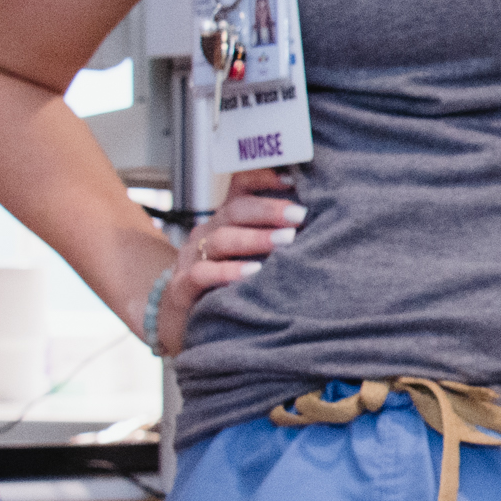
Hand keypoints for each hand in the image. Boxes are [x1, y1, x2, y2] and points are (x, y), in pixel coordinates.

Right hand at [156, 170, 299, 352]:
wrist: (184, 323)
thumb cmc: (230, 286)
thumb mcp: (253, 256)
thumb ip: (278, 237)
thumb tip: (318, 223)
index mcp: (227, 220)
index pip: (241, 186)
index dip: (263, 178)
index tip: (293, 180)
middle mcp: (208, 232)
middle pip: (236, 210)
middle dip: (269, 210)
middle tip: (299, 216)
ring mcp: (192, 258)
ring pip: (221, 239)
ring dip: (255, 238)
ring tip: (285, 241)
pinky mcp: (182, 286)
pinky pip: (202, 273)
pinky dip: (227, 272)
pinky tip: (252, 273)